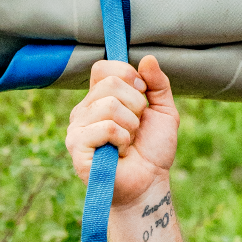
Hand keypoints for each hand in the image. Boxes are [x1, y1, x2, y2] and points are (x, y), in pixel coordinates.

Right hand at [65, 55, 178, 206]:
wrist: (150, 182)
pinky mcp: (77, 146)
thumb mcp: (165, 111)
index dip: (129, 76)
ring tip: (129, 140)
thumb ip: (158, 84)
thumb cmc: (153, 149)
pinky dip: (123, 138)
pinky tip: (121, 150)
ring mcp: (78, 127)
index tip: (142, 95)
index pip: (104, 68)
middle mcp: (85, 109)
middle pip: (111, 84)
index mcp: (101, 97)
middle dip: (137, 105)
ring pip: (110, 105)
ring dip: (132, 125)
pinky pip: (107, 127)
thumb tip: (148, 58)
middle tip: (137, 126)